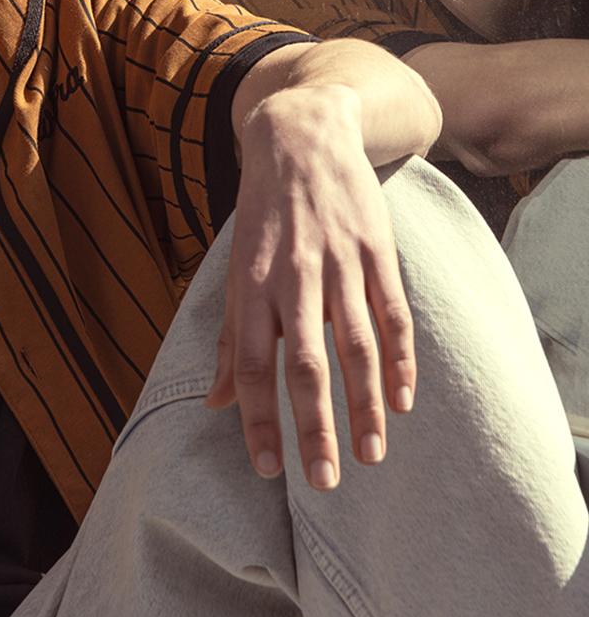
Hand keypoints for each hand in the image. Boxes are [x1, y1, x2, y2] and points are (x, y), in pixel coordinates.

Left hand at [206, 86, 416, 489]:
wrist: (302, 135)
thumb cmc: (262, 214)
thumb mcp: (234, 268)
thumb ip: (231, 338)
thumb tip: (215, 402)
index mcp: (251, 285)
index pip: (253, 365)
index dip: (258, 418)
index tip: (267, 469)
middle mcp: (293, 277)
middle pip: (305, 364)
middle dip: (315, 426)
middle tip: (324, 481)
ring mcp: (339, 262)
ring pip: (355, 346)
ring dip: (364, 405)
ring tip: (370, 455)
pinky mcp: (375, 249)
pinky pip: (391, 313)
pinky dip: (400, 359)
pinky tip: (402, 399)